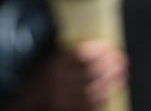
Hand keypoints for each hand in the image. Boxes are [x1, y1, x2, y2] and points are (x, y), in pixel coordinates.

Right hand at [5, 40, 127, 110]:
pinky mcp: (66, 110)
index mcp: (54, 65)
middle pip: (90, 71)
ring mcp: (61, 99)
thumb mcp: (51, 61)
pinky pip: (88, 105)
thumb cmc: (43, 79)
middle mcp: (57, 82)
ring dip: (111, 81)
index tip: (111, 46)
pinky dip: (103, 97)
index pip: (80, 54)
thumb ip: (69, 54)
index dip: (99, 50)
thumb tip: (100, 46)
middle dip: (110, 65)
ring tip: (122, 73)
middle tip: (122, 59)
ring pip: (92, 90)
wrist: (28, 102)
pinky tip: (111, 89)